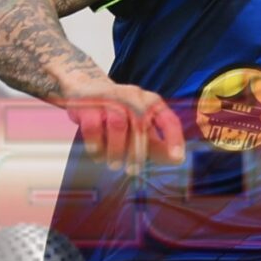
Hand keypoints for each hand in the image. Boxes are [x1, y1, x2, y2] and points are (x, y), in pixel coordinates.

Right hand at [57, 74, 184, 170]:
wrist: (84, 89)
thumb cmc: (119, 114)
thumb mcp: (140, 127)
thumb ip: (156, 144)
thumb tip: (176, 160)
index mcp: (151, 102)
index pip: (168, 120)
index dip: (174, 139)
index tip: (177, 158)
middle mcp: (133, 97)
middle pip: (140, 127)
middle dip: (137, 153)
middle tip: (133, 171)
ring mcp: (110, 98)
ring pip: (117, 126)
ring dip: (116, 151)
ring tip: (114, 165)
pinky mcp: (88, 104)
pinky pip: (94, 128)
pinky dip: (96, 145)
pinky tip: (97, 154)